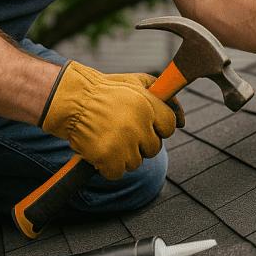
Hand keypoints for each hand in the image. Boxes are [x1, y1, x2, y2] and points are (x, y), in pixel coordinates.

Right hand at [40, 62, 179, 179]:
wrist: (72, 100)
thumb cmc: (105, 91)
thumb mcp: (137, 82)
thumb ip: (163, 96)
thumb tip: (182, 120)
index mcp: (149, 105)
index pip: (169, 127)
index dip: (156, 127)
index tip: (144, 125)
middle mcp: (139, 124)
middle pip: (153, 148)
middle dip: (140, 143)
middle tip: (122, 131)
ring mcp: (124, 142)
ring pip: (136, 162)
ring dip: (123, 155)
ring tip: (109, 138)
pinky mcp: (108, 158)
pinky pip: (117, 172)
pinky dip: (108, 167)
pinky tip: (101, 151)